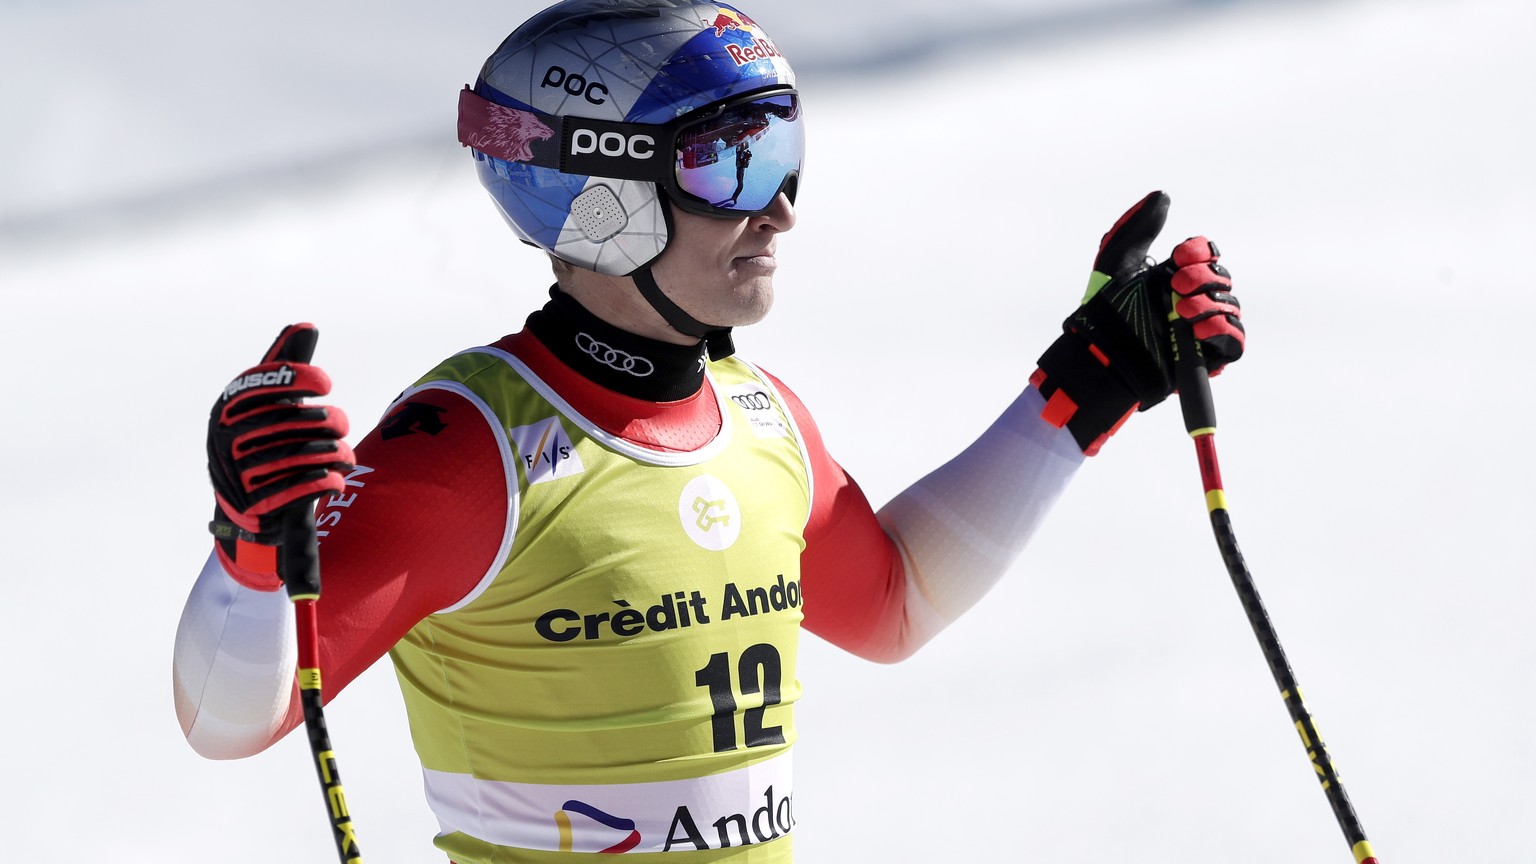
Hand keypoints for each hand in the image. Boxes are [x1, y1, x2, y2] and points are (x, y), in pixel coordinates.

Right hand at [207, 324, 353, 588]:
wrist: (244, 503)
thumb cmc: (262, 439)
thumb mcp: (265, 403)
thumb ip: (285, 367)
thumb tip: (307, 325)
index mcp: (226, 410)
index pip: (264, 385)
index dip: (298, 380)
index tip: (325, 385)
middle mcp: (227, 440)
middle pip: (297, 422)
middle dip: (331, 423)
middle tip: (340, 427)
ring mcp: (240, 473)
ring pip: (308, 455)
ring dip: (338, 454)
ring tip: (344, 455)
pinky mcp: (259, 505)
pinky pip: (306, 486)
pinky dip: (329, 481)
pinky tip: (336, 479)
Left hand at [1032, 191, 1243, 454]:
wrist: (1101, 355)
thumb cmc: (1104, 311)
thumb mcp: (1117, 261)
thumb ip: (1138, 226)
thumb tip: (1162, 196)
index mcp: (1175, 275)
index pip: (1207, 254)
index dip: (1200, 251)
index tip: (1180, 254)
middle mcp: (1192, 299)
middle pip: (1222, 278)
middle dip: (1204, 277)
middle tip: (1177, 284)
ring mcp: (1201, 328)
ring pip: (1231, 307)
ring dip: (1211, 304)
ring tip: (1181, 310)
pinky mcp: (1207, 358)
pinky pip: (1234, 343)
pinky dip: (1223, 331)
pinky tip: (1198, 328)